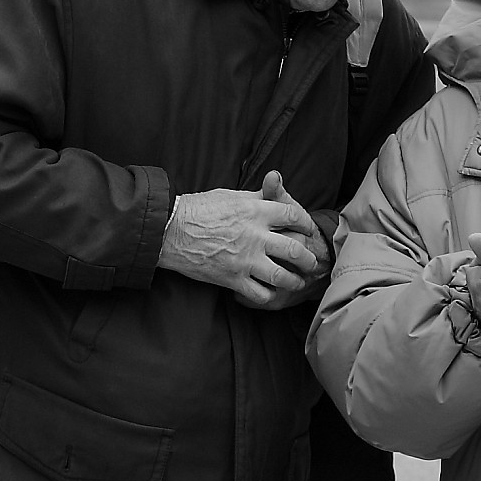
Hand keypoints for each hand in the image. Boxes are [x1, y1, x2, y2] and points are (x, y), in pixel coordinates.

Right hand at [157, 171, 329, 306]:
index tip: (308, 230)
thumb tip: (274, 185)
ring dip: (294, 281)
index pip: (294, 215)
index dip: (306, 223)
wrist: (168, 230)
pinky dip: (268, 296)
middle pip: (295, 249)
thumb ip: (256, 196)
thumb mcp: (229, 195)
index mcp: (255, 211)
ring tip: (297, 282)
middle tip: (311, 262)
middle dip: (308, 258)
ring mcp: (245, 259)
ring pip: (282, 276)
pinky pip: (260, 294)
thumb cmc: (196, 209)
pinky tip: (270, 293)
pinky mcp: (233, 279)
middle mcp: (255, 235)